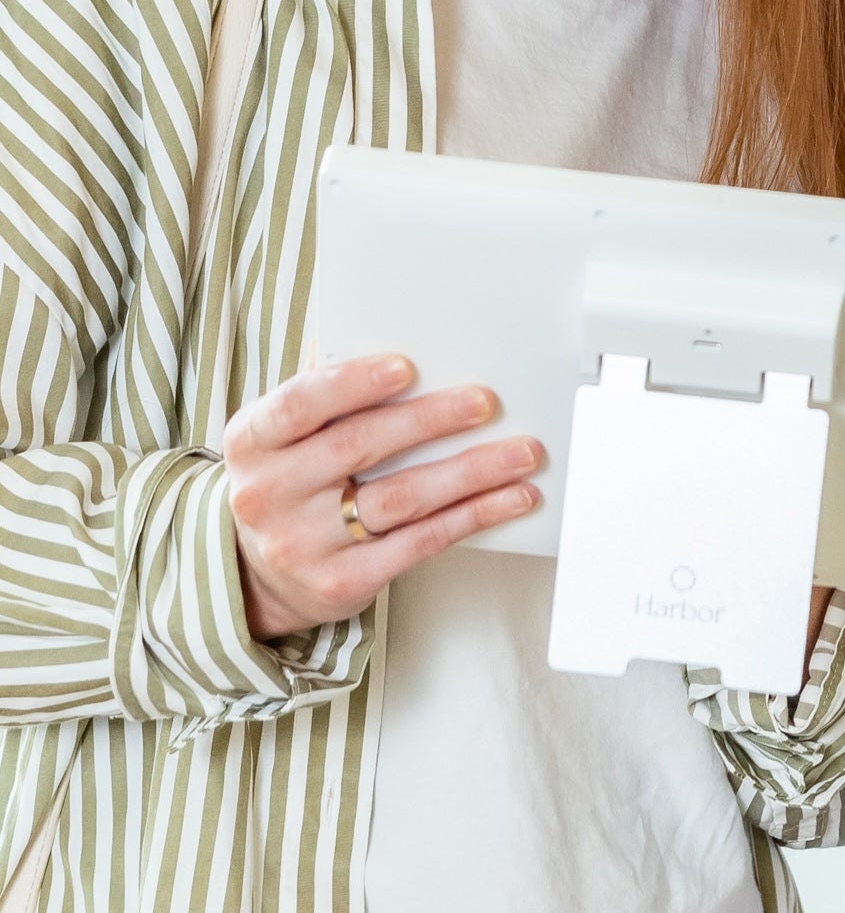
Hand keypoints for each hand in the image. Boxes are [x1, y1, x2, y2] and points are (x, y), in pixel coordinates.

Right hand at [224, 354, 543, 639]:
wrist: (258, 574)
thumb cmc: (291, 478)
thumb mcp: (285, 433)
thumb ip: (328, 386)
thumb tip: (397, 330)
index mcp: (253, 441)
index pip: (299, 404)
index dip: (353, 383)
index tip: (406, 367)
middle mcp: (269, 494)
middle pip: (360, 446)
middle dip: (432, 419)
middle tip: (487, 402)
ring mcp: (303, 543)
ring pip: (402, 498)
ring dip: (472, 470)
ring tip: (522, 451)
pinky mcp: (342, 582)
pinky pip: (421, 541)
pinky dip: (475, 515)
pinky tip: (512, 497)